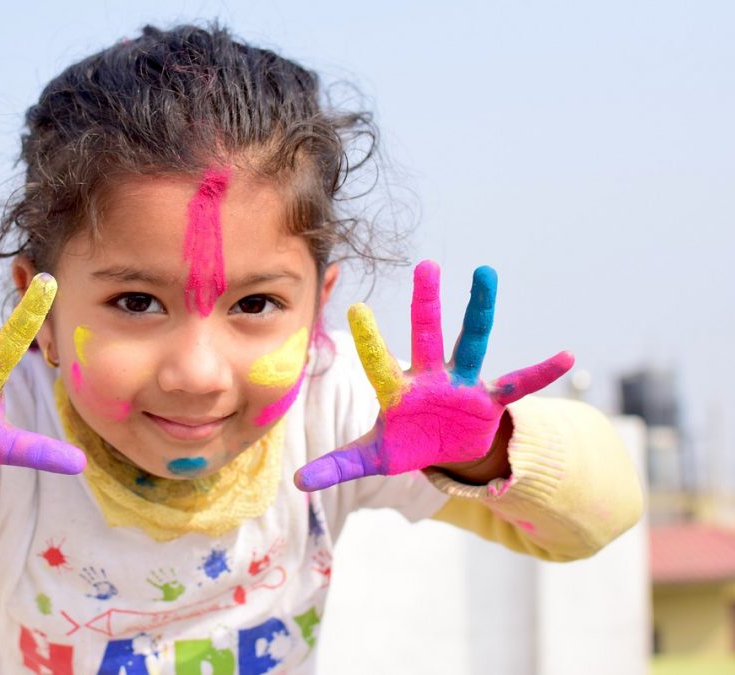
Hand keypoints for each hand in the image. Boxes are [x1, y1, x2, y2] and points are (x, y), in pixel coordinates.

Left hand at [295, 260, 571, 490]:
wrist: (447, 450)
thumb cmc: (407, 443)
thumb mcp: (373, 457)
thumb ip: (338, 465)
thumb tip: (296, 482)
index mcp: (398, 391)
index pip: (380, 363)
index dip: (370, 340)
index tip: (356, 308)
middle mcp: (430, 378)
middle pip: (426, 335)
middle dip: (426, 303)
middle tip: (425, 264)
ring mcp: (463, 384)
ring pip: (472, 342)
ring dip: (480, 311)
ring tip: (486, 273)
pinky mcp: (490, 399)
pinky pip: (518, 384)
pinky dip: (541, 373)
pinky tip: (566, 357)